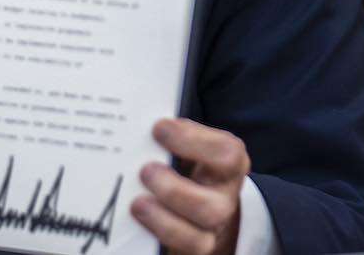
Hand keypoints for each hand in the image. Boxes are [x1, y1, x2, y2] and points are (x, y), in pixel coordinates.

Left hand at [131, 117, 247, 254]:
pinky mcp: (193, 249)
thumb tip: (135, 121)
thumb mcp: (186, 145)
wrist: (196, 203)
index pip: (225, 154)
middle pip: (213, 207)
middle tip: (145, 171)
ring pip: (198, 239)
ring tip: (137, 203)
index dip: (192, 141)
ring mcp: (211, 230)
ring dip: (163, 221)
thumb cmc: (184, 163)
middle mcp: (224, 199)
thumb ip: (169, 136)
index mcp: (228, 164)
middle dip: (174, 191)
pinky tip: (136, 221)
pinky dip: (157, 237)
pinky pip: (180, 252)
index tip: (158, 128)